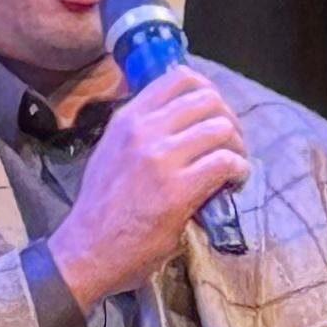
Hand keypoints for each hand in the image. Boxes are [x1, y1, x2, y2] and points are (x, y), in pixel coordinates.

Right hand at [45, 69, 253, 308]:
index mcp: (128, 119)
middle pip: (207, 99)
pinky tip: (233, 182)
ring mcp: (162, 158)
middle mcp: (144, 129)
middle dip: (227, 119)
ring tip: (234, 165)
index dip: (208, 90)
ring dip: (237, 146)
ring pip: (221, 128)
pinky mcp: (178, 189)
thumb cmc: (100, 207)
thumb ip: (138, 132)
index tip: (213, 111)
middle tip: (230, 143)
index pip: (179, 77)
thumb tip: (174, 120)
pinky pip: (225, 163)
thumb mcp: (110, 152)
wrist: (87, 249)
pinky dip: (239, 170)